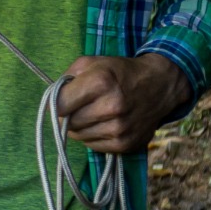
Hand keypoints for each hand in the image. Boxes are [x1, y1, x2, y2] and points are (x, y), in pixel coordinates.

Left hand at [55, 53, 192, 155]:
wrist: (160, 85)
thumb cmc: (120, 72)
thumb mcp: (92, 63)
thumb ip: (66, 78)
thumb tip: (50, 102)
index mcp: (100, 83)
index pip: (59, 105)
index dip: (55, 103)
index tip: (59, 101)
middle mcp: (111, 107)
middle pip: (68, 122)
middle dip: (67, 115)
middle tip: (78, 106)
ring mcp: (120, 129)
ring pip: (79, 136)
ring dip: (80, 126)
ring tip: (92, 113)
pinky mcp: (125, 144)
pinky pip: (93, 146)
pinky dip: (92, 136)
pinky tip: (102, 123)